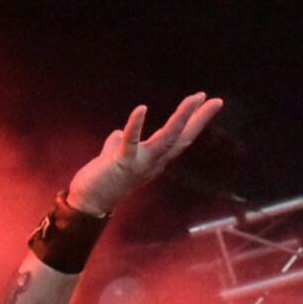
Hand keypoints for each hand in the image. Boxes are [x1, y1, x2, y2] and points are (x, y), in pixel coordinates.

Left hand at [65, 93, 223, 215]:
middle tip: (214, 100)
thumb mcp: (114, 158)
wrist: (87, 204)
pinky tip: (142, 108)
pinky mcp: (122, 162)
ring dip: (181, 118)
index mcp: (154, 160)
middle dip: (199, 119)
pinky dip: (136, 125)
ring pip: (167, 139)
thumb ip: (117, 144)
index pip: (180, 138)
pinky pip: (131, 141)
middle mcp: (153, 163)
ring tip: (193, 98)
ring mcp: (140, 163)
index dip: (195, 121)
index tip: (208, 102)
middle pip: (182, 138)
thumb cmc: (101, 182)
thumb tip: (117, 133)